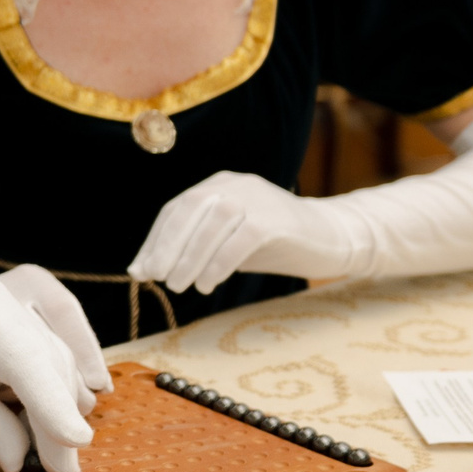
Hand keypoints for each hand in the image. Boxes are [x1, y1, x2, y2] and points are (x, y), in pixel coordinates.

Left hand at [0, 268, 109, 471]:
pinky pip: (62, 319)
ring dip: (61, 397)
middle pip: (50, 364)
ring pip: (60, 351)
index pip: (27, 361)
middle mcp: (2, 295)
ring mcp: (13, 293)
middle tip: (61, 471)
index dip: (54, 405)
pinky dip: (78, 350)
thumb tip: (25, 456)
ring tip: (51, 440)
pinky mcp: (20, 301)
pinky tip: (94, 380)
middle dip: (57, 421)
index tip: (75, 443)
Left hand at [127, 172, 359, 294]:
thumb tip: (141, 270)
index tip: (142, 270)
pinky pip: (240, 239)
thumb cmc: (273, 244)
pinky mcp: (276, 219)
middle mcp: (235, 184)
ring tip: (180, 286)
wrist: (331, 238)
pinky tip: (208, 284)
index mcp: (219, 185)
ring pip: (213, 224)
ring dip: (190, 257)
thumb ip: (189, 250)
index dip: (156, 240)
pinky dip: (219, 263)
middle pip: (190, 211)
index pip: (177, 209)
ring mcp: (257, 198)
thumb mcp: (225, 244)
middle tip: (157, 278)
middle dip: (167, 247)